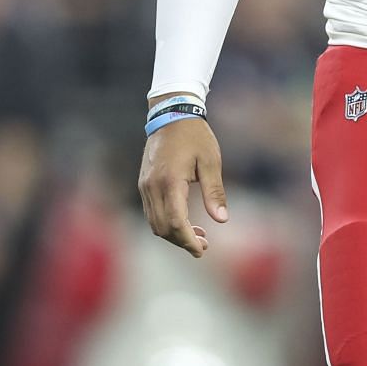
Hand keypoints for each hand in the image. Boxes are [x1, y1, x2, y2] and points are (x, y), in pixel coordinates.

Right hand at [138, 117, 227, 256]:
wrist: (171, 114)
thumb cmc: (195, 136)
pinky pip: (151, 212)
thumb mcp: (210, 162)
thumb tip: (222, 220)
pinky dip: (166, 223)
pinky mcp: (144, 184)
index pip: (176, 223)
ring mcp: (145, 186)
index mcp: (170, 182)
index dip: (188, 241)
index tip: (202, 250)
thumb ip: (215, 192)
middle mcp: (152, 187)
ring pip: (154, 223)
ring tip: (199, 235)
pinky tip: (184, 221)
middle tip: (204, 245)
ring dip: (174, 234)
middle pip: (163, 228)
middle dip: (182, 241)